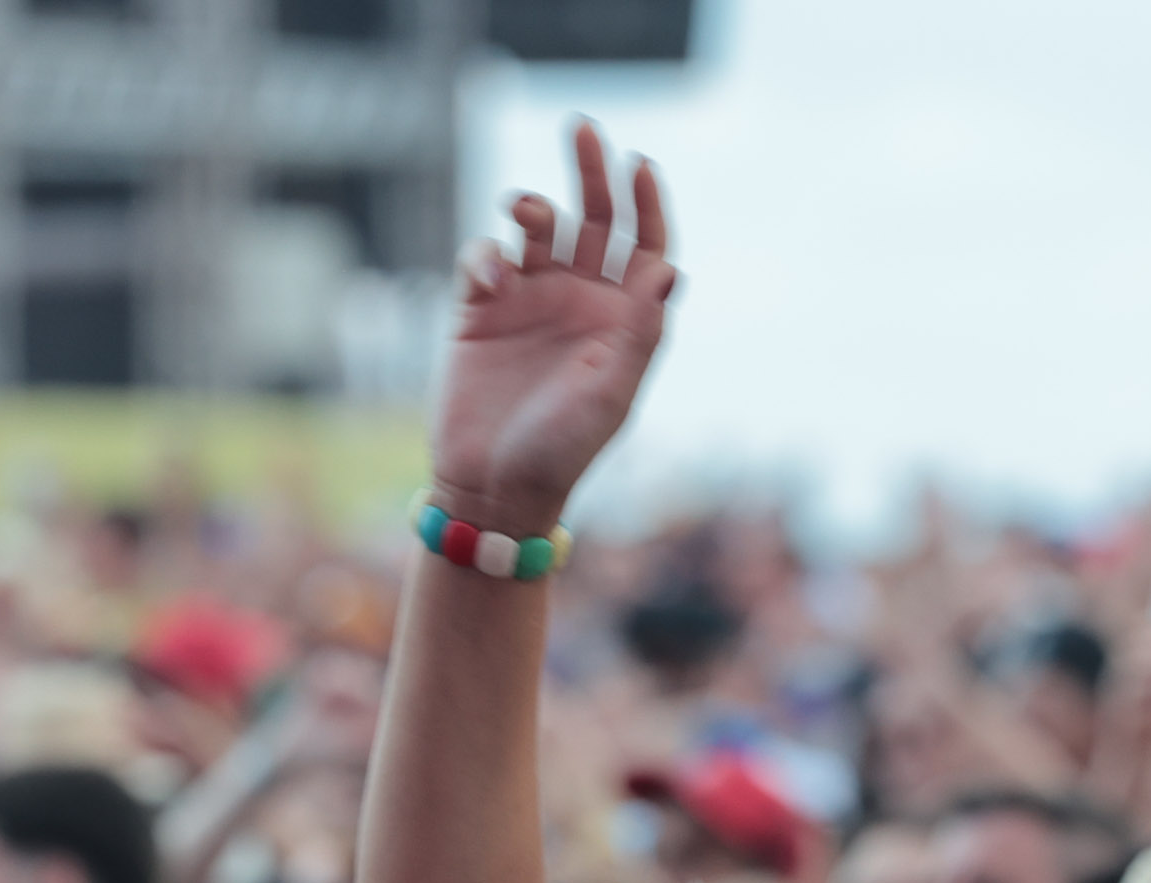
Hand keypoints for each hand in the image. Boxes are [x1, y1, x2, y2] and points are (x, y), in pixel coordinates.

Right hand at [430, 122, 678, 535]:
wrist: (494, 487)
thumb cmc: (563, 450)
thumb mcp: (610, 396)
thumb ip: (641, 334)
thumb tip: (671, 270)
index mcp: (623, 321)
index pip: (645, 248)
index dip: (648, 205)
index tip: (641, 165)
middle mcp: (580, 302)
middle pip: (592, 221)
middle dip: (590, 173)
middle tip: (583, 128)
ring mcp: (529, 302)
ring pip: (536, 230)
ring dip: (530, 208)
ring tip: (520, 213)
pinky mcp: (479, 310)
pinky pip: (483, 258)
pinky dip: (484, 253)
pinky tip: (488, 277)